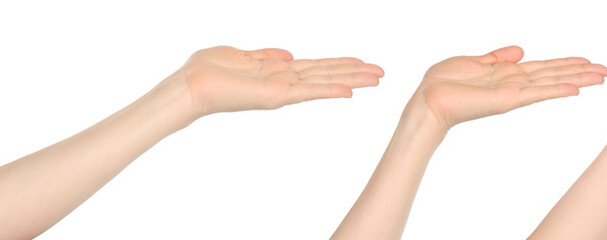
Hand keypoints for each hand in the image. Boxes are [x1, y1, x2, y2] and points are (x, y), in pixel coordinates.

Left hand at [160, 46, 383, 117]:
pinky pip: (308, 92)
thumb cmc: (206, 71)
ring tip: (377, 79)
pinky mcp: (276, 97)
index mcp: (277, 71)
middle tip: (382, 72)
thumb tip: (289, 54)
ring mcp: (282, 91)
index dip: (340, 63)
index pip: (316, 67)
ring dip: (352, 79)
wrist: (189, 85)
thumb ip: (265, 54)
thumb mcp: (240, 54)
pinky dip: (329, 90)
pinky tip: (350, 90)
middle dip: (355, 72)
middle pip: (327, 74)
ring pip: (324, 81)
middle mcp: (284, 82)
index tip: (362, 62)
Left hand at [414, 46, 606, 127]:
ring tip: (602, 78)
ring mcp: (513, 93)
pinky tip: (576, 89)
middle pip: (554, 75)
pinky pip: (536, 93)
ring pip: (552, 83)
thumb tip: (521, 50)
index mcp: (507, 74)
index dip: (566, 63)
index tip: (587, 61)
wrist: (428, 100)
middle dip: (581, 72)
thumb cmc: (442, 83)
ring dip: (578, 80)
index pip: (543, 68)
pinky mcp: (507, 100)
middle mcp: (514, 84)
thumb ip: (497, 56)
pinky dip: (556, 90)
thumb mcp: (473, 61)